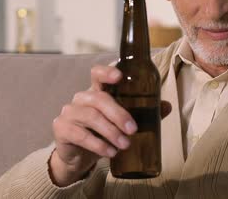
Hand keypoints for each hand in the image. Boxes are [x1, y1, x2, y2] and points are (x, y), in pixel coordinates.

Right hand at [49, 65, 170, 185]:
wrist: (79, 156)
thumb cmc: (102, 132)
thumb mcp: (122, 122)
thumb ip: (144, 112)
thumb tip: (166, 106)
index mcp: (96, 91)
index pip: (97, 74)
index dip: (107, 72)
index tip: (119, 77)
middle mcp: (81, 98)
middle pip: (99, 99)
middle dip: (119, 114)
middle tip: (133, 130)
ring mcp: (69, 112)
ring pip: (91, 117)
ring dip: (111, 132)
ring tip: (125, 145)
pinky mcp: (61, 128)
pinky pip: (80, 135)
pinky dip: (98, 144)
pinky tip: (109, 152)